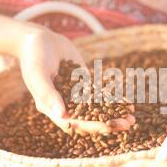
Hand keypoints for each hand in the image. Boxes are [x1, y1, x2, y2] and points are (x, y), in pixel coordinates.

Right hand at [16, 26, 134, 133]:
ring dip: (114, 115)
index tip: (108, 127)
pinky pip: (101, 95)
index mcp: (52, 109)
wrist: (39, 39)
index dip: (91, 126)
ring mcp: (76, 96)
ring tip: (132, 118)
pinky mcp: (85, 85)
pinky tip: (128, 103)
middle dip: (109, 123)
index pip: (74, 123)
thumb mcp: (38, 74)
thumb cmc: (34, 56)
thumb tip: (63, 117)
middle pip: (89, 120)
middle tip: (127, 124)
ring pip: (98, 110)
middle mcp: (65, 106)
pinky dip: (114, 100)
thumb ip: (48, 94)